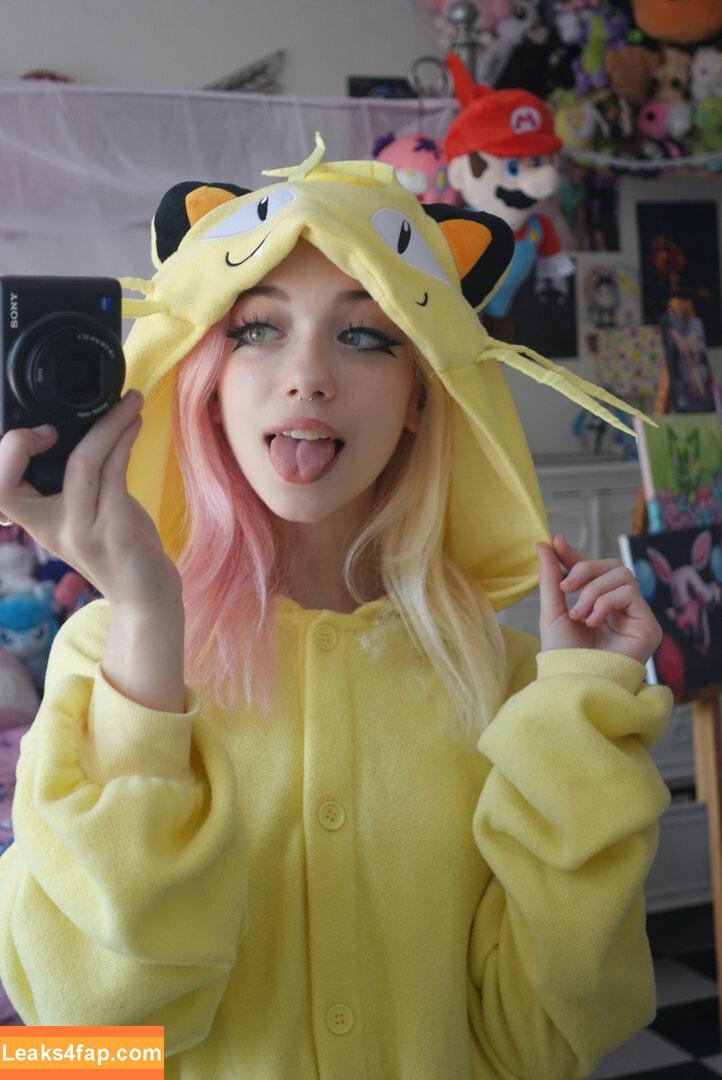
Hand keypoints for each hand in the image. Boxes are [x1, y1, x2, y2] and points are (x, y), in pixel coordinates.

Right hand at [0, 390, 182, 612]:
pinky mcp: (115, 532)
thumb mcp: (87, 508)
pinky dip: (124, 441)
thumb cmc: (119, 545)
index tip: (44, 432)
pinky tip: (134, 424)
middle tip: (95, 406)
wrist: (145, 595)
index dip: (9, 452)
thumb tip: (92, 424)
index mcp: (36, 519)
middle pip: (28, 471)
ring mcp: (81, 532)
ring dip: (108, 424)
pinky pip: (114, 475)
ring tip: (129, 401)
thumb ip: (81, 474)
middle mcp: (50, 528)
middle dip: (43, 434)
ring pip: (82, 463)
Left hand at [536, 534, 662, 664]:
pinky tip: (593, 621)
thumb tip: (543, 544)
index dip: (576, 555)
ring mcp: (635, 617)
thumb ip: (550, 578)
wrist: (573, 682)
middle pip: (611, 566)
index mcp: (596, 605)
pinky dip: (606, 602)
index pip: (592, 571)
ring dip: (593, 590)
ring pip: (622, 575)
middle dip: (585, 568)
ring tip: (580, 614)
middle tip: (566, 586)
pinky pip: (629, 593)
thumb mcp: (552, 611)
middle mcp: (619, 609)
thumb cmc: (563, 654)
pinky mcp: (648, 626)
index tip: (556, 542)